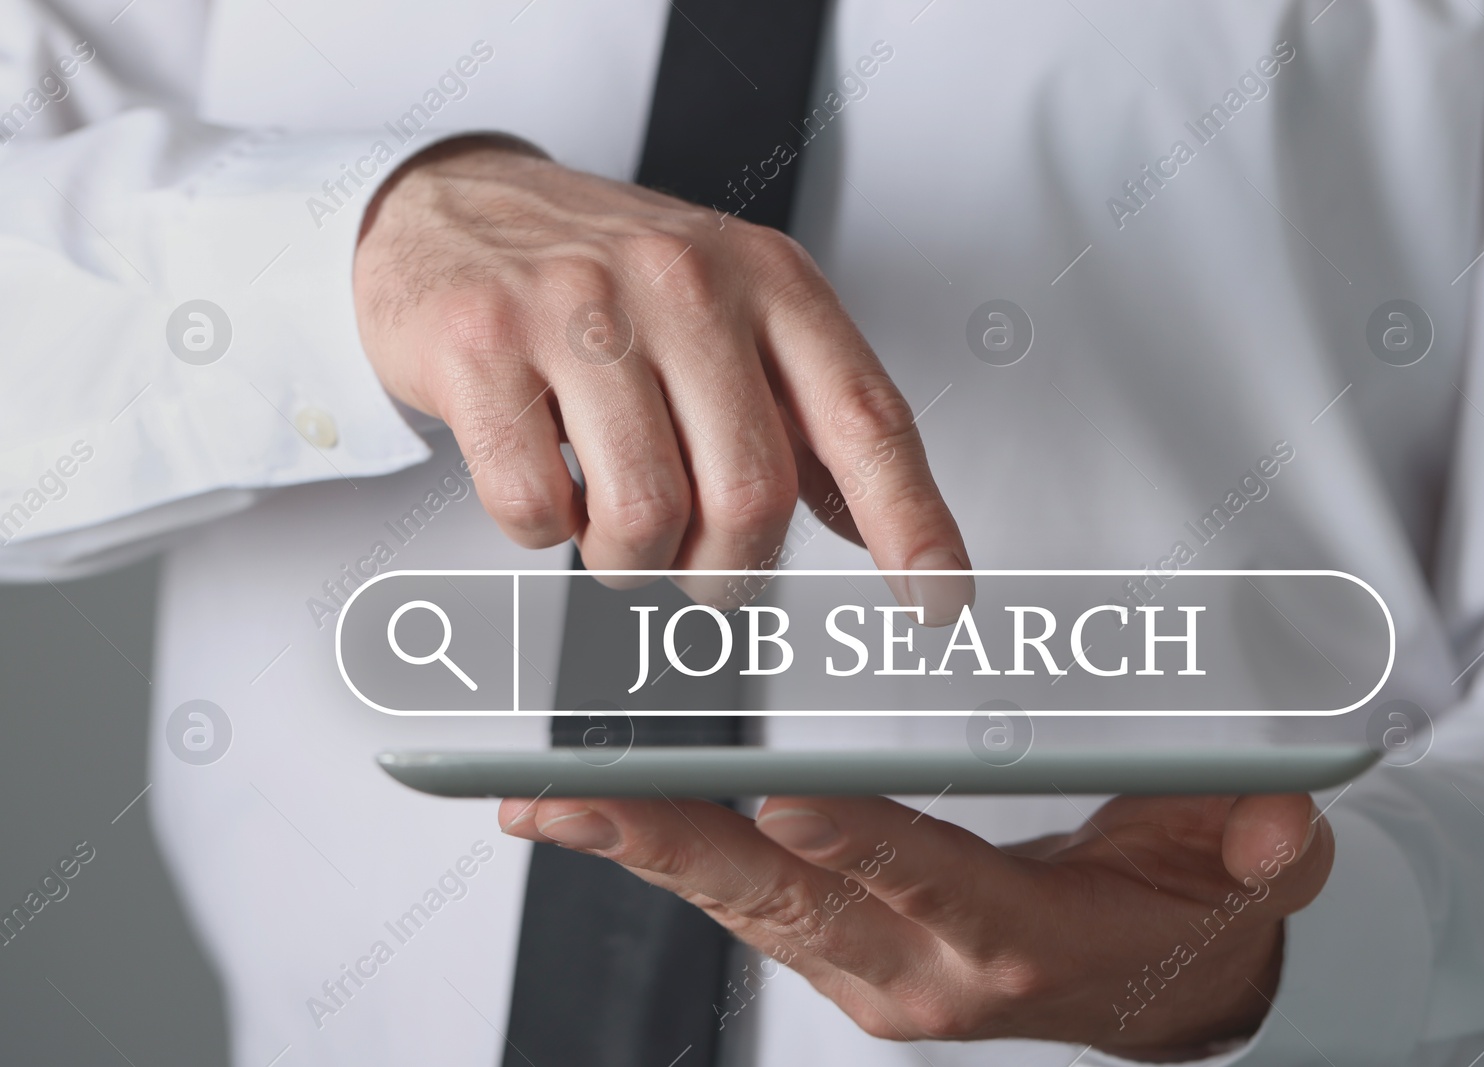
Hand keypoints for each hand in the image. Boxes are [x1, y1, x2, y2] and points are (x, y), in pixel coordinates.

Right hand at [354, 137, 970, 613]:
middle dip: (725, 570)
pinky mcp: (482, 345)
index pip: (865, 418)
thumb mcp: (730, 316)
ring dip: (630, 562)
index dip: (913, 522)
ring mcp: (578, 308)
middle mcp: (684, 282)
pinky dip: (544, 530)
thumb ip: (803, 415)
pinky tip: (545, 479)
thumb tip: (872, 527)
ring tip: (612, 521)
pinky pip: (537, 508)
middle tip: (698, 568)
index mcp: (767, 280)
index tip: (940, 602)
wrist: (453, 209)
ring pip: (643, 517)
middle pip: (750, 495)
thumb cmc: (604, 280)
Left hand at [497, 790, 1332, 1056]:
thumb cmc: (1173, 920)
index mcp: (1010, 945)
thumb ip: (1263, 858)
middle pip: (787, 902)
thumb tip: (1278, 827)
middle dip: (674, 849)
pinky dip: (661, 860)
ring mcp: (863, 968)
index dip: (862, 846)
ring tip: (541, 802)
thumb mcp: (1244, 886)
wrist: (1146, 991)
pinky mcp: (833, 950)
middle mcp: (916, 971)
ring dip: (638, 853)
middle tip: (571, 799)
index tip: (780, 796)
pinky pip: (736, 905)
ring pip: (738, 905)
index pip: (929, 886)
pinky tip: (588, 820)